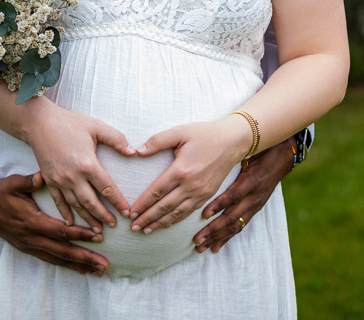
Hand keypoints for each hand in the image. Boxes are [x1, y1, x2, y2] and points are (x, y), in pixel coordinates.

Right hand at [0, 174, 108, 275]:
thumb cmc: (0, 193)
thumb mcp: (13, 183)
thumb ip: (29, 181)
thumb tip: (43, 176)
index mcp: (31, 222)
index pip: (59, 231)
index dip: (79, 234)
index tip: (97, 235)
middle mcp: (32, 238)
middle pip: (62, 251)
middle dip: (85, 258)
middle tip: (104, 265)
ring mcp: (30, 246)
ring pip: (58, 259)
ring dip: (79, 266)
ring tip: (98, 271)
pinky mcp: (29, 249)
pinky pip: (51, 259)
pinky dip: (67, 265)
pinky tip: (80, 269)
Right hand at [26, 102, 135, 230]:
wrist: (40, 123)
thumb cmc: (70, 123)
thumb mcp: (96, 126)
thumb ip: (116, 139)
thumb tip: (133, 152)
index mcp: (87, 164)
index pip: (107, 188)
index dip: (118, 202)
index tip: (126, 212)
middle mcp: (73, 177)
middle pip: (92, 203)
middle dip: (104, 216)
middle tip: (114, 226)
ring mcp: (60, 181)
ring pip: (76, 206)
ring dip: (88, 219)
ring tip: (97, 230)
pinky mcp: (50, 181)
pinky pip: (59, 202)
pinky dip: (65, 214)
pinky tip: (71, 223)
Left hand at [129, 117, 249, 234]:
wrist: (232, 141)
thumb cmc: (204, 134)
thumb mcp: (180, 132)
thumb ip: (157, 141)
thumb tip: (137, 151)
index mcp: (181, 170)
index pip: (156, 192)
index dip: (142, 204)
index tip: (131, 213)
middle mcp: (190, 186)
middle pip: (164, 207)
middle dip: (147, 218)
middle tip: (134, 227)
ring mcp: (200, 193)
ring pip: (176, 214)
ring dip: (160, 223)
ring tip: (147, 230)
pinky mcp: (208, 196)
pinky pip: (189, 212)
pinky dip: (176, 220)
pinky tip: (167, 224)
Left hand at [194, 139, 293, 253]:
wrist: (282, 156)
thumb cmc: (261, 150)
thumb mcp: (249, 151)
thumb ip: (233, 157)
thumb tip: (210, 157)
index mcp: (251, 181)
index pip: (234, 196)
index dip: (219, 205)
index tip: (204, 214)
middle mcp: (254, 196)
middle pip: (233, 217)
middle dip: (213, 230)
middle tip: (197, 240)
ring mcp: (255, 205)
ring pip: (235, 226)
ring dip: (218, 238)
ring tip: (202, 247)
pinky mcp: (255, 209)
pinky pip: (241, 226)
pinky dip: (227, 238)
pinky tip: (216, 248)